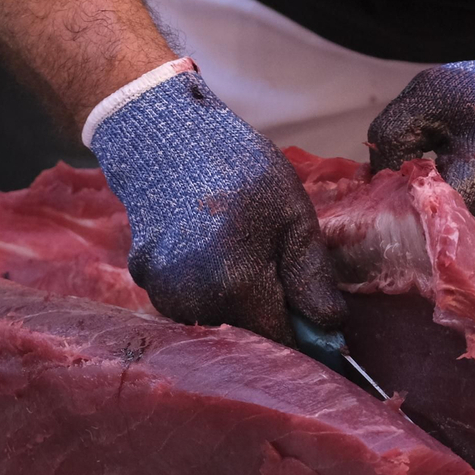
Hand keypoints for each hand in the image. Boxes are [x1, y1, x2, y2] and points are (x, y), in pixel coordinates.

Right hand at [86, 60, 345, 343]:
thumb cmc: (237, 168)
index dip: (303, 333)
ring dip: (233, 302)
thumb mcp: (293, 214)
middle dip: (266, 313)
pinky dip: (202, 288)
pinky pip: (187, 302)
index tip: (313, 317)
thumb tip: (330, 326)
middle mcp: (195, 301)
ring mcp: (164, 294)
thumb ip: (312, 276)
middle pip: (247, 334)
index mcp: (237, 284)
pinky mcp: (144, 283)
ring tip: (234, 251)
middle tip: (272, 264)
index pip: (281, 340)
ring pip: (216, 320)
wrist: (165, 135)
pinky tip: (205, 248)